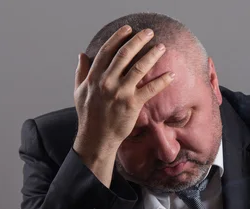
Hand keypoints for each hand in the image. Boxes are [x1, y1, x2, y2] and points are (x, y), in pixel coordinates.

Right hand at [72, 25, 174, 181]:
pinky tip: (171, 75)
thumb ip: (81, 72)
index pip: (107, 51)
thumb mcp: (79, 92)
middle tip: (150, 32)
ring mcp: (120, 92)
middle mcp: (106, 82)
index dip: (118, 37)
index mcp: (94, 77)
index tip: (128, 29)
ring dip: (152, 55)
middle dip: (138, 40)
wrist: (96, 138)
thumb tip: (82, 55)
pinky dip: (162, 81)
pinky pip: (150, 89)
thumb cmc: (88, 116)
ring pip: (139, 67)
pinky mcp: (132, 104)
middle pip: (125, 54)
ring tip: (162, 47)